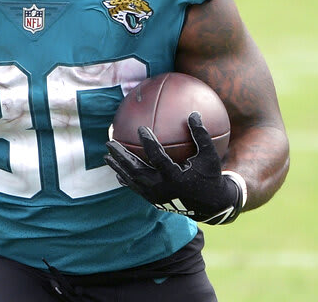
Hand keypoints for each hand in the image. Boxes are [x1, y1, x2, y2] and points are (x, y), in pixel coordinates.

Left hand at [105, 112, 244, 223]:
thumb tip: (193, 113)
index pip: (158, 158)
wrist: (210, 205)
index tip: (141, 129)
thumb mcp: (210, 156)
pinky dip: (125, 179)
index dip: (149, 143)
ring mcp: (156, 196)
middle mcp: (162, 189)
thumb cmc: (210, 176)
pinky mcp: (153, 201)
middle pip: (136, 171)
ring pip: (132, 181)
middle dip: (121, 156)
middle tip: (109, 142)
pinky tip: (118, 171)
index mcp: (175, 178)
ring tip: (107, 156)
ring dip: (118, 167)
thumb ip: (201, 136)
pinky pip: (135, 188)